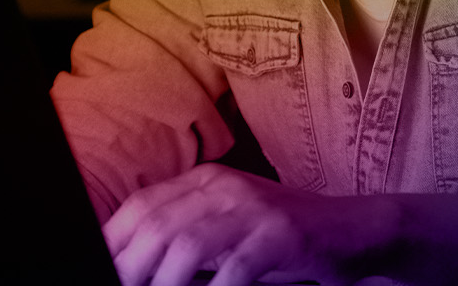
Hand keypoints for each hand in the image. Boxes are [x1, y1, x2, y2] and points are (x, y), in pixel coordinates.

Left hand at [103, 163, 392, 285]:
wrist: (355, 230)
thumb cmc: (281, 241)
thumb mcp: (228, 230)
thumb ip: (184, 238)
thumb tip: (133, 267)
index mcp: (203, 180)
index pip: (140, 206)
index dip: (112, 242)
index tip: (102, 272)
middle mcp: (223, 185)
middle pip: (156, 225)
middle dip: (132, 268)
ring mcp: (253, 207)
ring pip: (187, 244)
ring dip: (165, 282)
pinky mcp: (280, 233)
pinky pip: (236, 266)